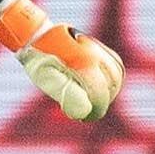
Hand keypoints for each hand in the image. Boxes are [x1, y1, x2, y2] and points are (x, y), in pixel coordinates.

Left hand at [0, 0, 123, 121]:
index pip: (99, 92)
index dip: (95, 110)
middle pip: (111, 84)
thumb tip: (84, 112)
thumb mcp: (47, 79)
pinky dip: (113, 78)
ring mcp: (97, 46)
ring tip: (94, 99)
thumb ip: (67, 95)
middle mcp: (93, 51)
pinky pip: (116, 64)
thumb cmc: (40, 61)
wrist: (37, 36)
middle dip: (102, 101)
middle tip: (89, 111)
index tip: (85, 117)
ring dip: (110, 90)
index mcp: (81, 60)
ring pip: (117, 74)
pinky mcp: (100, 46)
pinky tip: (101, 86)